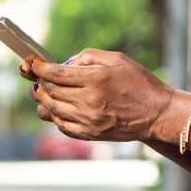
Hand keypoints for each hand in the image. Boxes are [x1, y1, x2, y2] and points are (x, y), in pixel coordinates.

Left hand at [24, 49, 173, 141]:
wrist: (158, 113)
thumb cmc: (140, 82)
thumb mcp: (118, 59)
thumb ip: (89, 57)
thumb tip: (67, 63)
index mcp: (96, 80)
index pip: (56, 74)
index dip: (39, 68)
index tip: (32, 64)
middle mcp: (89, 101)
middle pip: (50, 91)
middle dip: (38, 82)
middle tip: (35, 77)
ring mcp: (89, 121)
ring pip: (52, 110)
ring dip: (41, 100)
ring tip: (39, 93)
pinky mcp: (91, 134)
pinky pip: (62, 126)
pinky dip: (53, 117)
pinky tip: (54, 109)